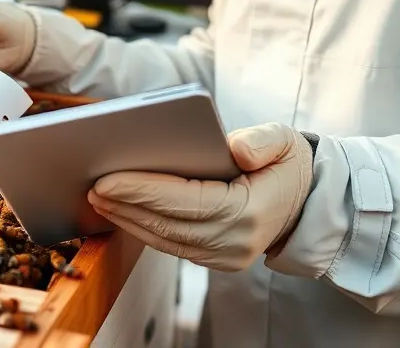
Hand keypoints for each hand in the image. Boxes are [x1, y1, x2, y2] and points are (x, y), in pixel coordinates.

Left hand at [87, 123, 313, 271]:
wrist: (307, 202)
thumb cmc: (287, 165)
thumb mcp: (285, 140)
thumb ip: (263, 141)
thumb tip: (235, 149)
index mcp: (251, 212)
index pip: (187, 202)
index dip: (144, 191)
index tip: (107, 180)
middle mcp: (236, 242)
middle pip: (168, 224)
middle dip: (125, 205)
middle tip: (91, 186)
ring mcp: (225, 256)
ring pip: (164, 240)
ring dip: (127, 219)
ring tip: (97, 198)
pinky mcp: (215, 260)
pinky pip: (170, 246)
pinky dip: (142, 228)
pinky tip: (120, 211)